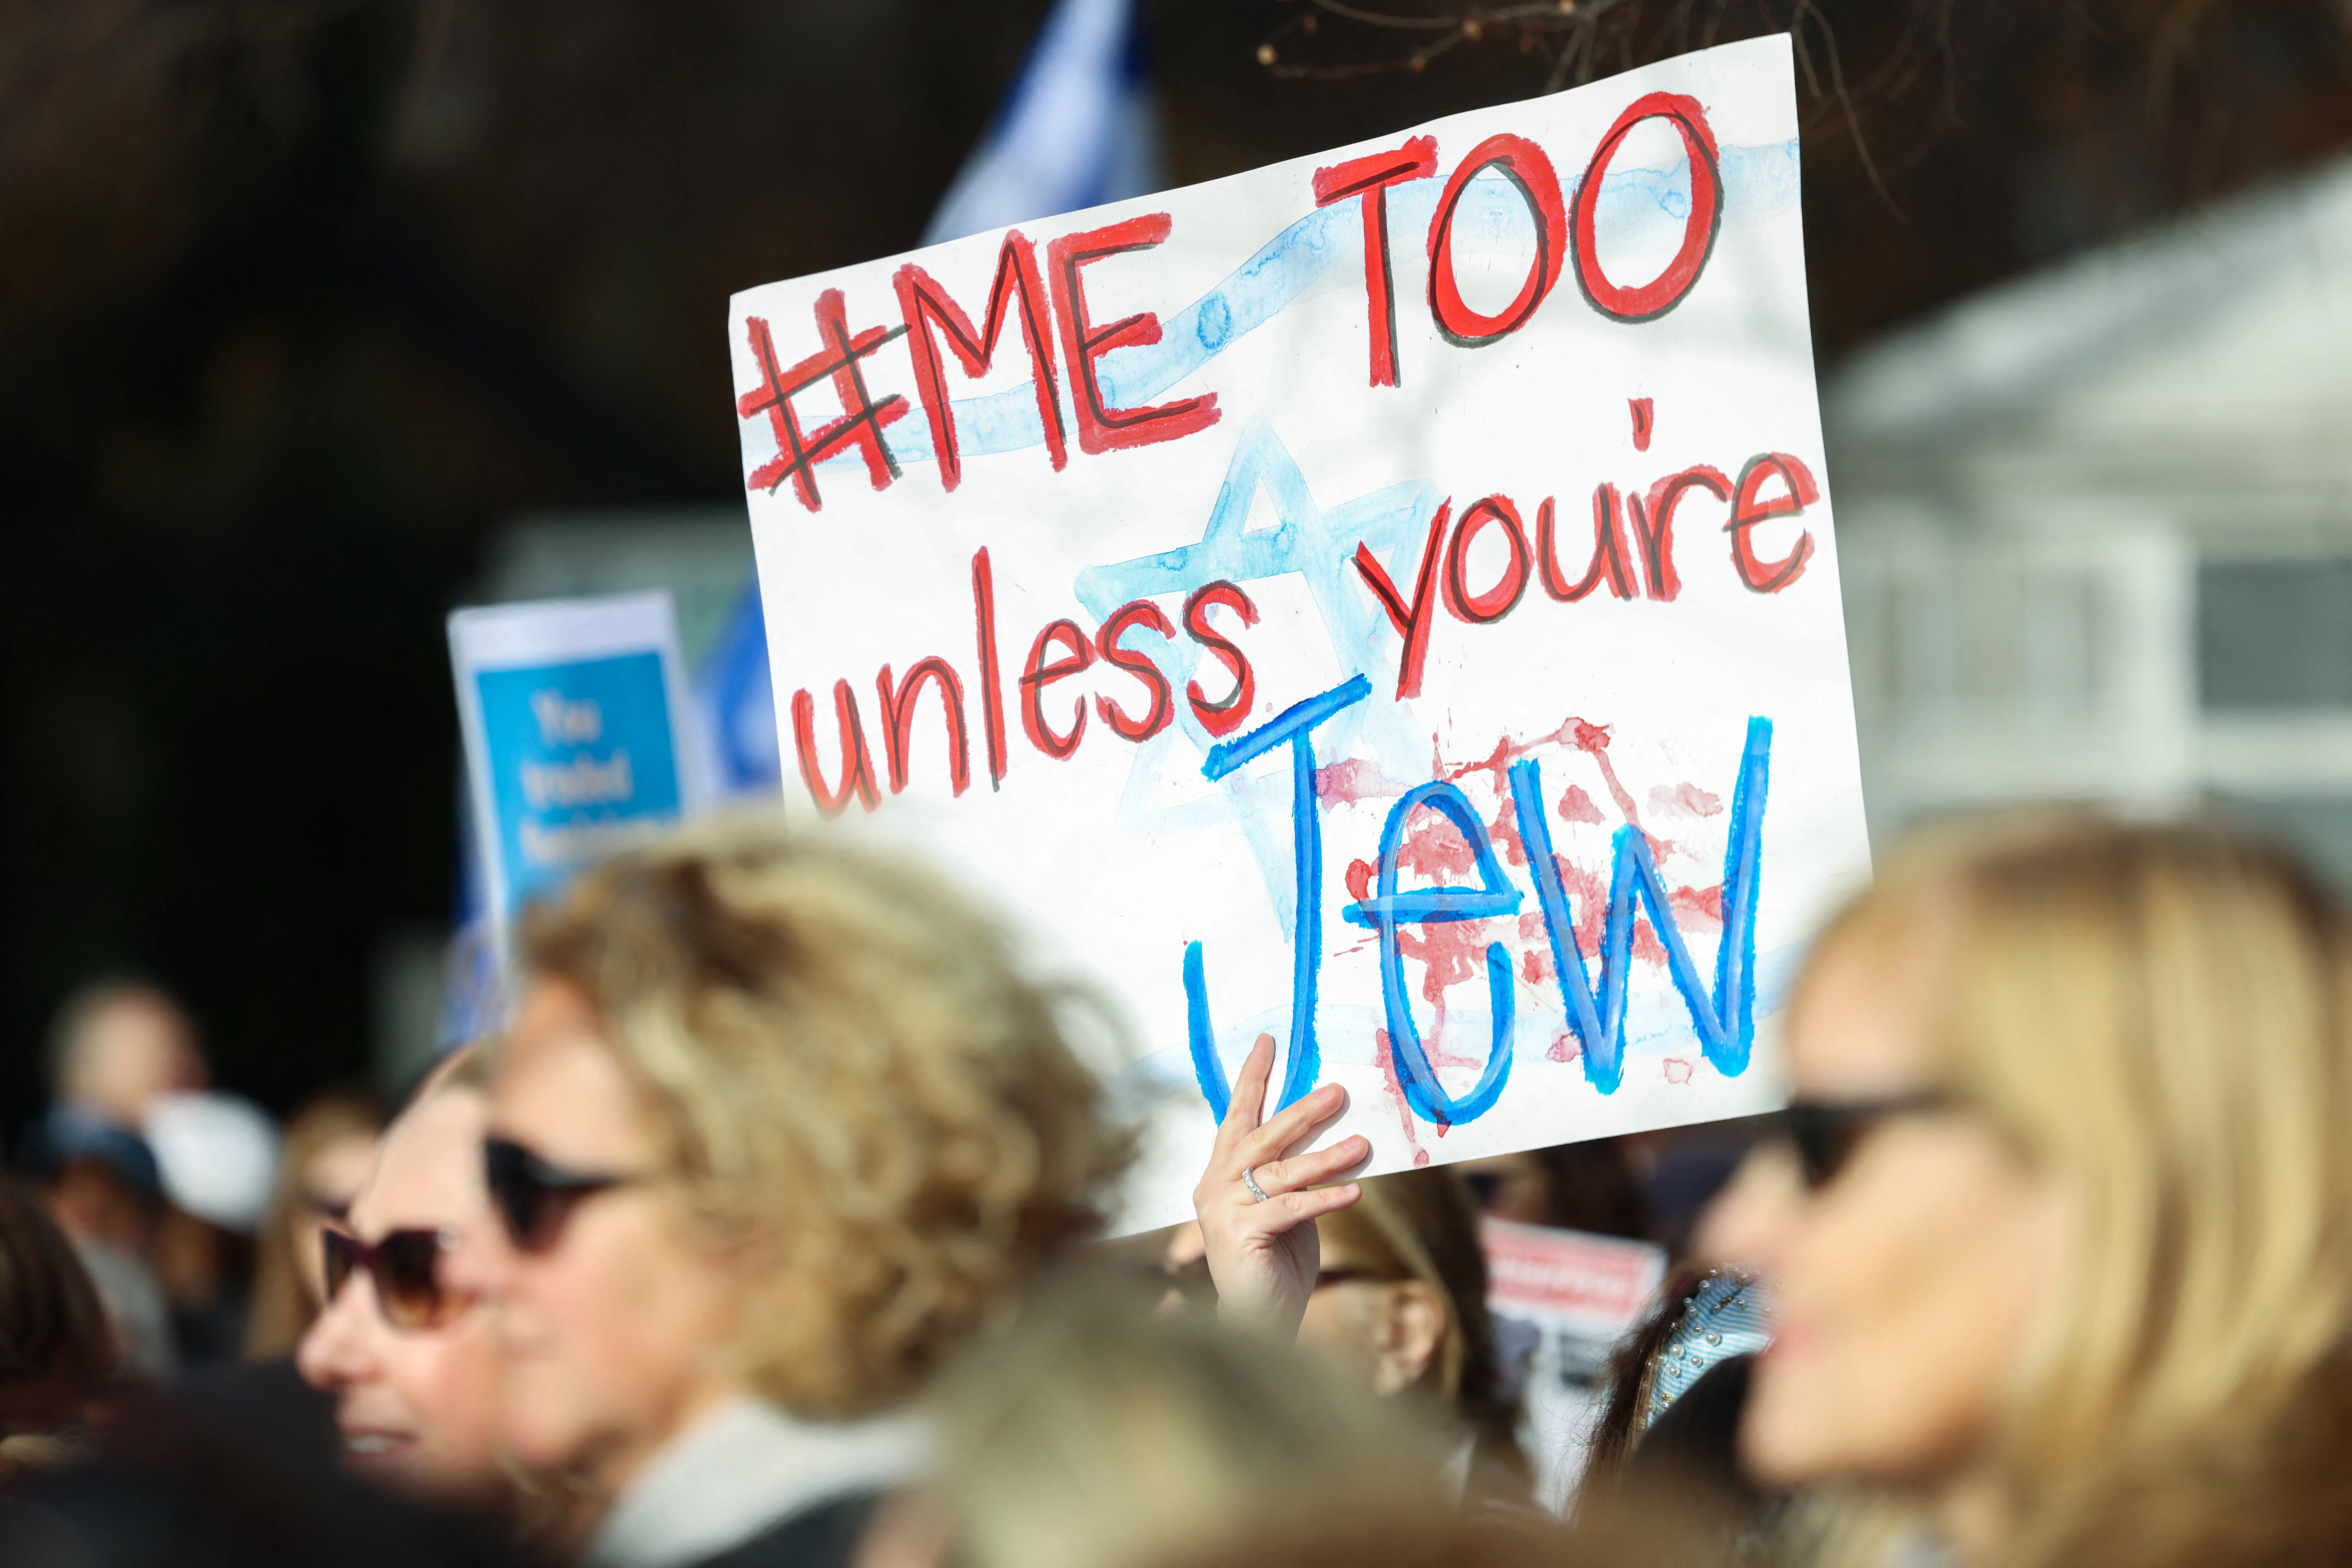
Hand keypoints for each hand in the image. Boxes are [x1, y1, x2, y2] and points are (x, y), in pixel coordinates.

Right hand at [1191, 1033, 1369, 1335]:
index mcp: (1220, 1173)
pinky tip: (1355, 1191)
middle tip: (1337, 1091)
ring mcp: (1220, 1210)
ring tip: (1363, 1143)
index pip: (1237, 1116)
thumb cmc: (1277, 1264)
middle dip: (1300, 1111)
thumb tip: (1339, 1132)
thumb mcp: (1287, 1207)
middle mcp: (1213, 1185)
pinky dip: (1324, 1198)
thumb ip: (1295, 1173)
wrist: (1259, 1323)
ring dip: (1325, 1156)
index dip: (1252, 1078)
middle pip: (1261, 1136)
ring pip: (1279, 1172)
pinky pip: (1290, 1208)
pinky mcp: (1237, 1234)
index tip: (1269, 1041)